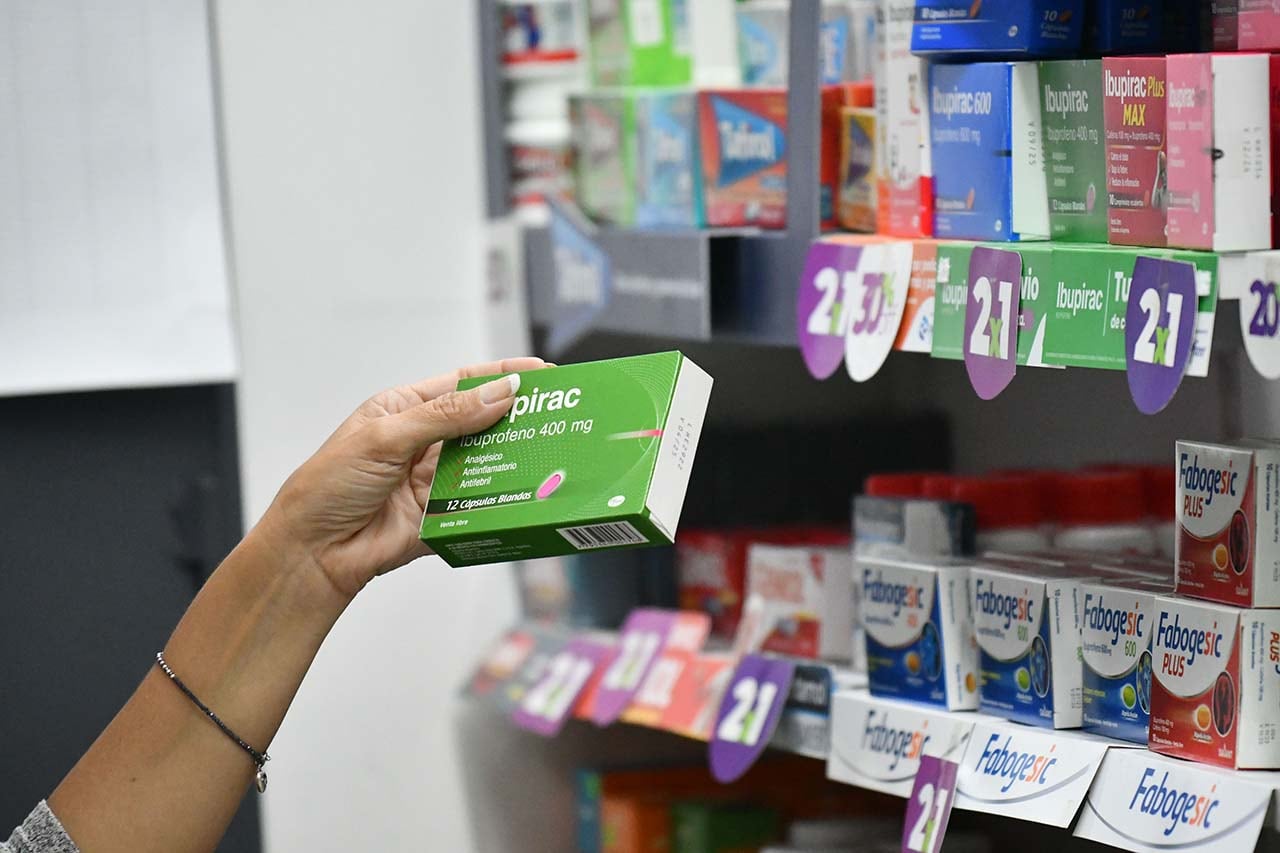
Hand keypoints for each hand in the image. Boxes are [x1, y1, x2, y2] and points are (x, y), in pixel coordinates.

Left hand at [255, 357, 546, 598]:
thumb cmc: (327, 487)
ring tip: (547, 449)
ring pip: (487, 463)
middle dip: (516, 418)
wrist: (313, 553)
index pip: (462, 384)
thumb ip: (444, 416)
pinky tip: (523, 492)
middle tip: (555, 413)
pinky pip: (482, 502)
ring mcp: (436, 480)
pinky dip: (502, 498)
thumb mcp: (384, 438)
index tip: (539, 372)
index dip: (501, 376)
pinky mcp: (445, 514)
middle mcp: (424, 442)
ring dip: (513, 458)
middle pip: (482, 423)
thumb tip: (497, 394)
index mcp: (405, 409)